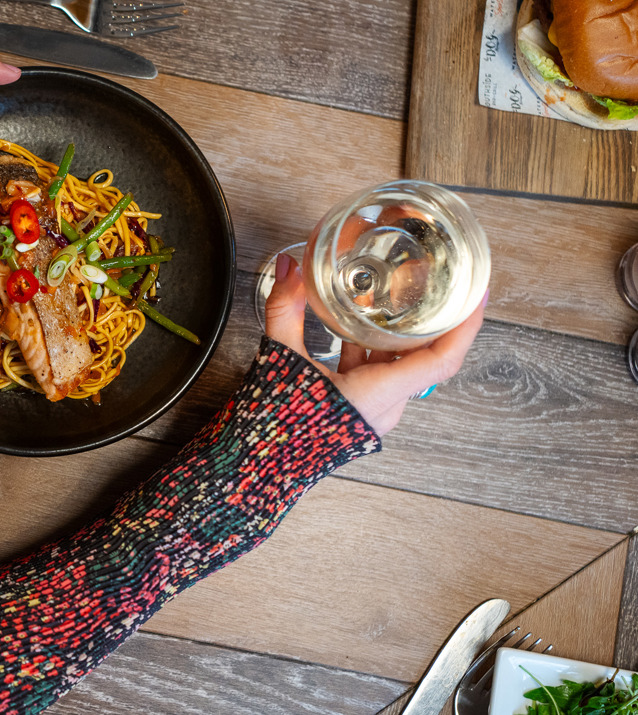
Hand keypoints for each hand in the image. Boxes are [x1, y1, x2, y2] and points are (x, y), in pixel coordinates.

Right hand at [264, 253, 486, 435]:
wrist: (256, 467)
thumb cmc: (273, 426)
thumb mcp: (281, 357)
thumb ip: (287, 308)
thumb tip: (290, 267)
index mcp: (377, 395)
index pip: (442, 359)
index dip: (466, 326)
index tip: (478, 295)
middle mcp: (384, 407)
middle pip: (427, 358)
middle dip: (438, 320)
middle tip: (444, 286)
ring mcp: (374, 412)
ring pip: (401, 366)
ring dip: (403, 333)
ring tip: (401, 298)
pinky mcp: (360, 413)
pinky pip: (380, 376)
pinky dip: (376, 349)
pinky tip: (359, 326)